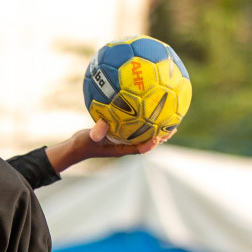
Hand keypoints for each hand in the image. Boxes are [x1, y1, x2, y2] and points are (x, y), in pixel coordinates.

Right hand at [47, 120, 168, 172]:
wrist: (77, 146)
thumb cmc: (82, 144)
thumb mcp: (88, 138)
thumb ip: (96, 132)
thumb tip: (103, 123)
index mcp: (121, 149)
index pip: (139, 149)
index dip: (150, 145)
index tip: (158, 138)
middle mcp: (126, 144)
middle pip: (148, 141)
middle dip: (161, 135)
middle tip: (173, 126)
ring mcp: (124, 139)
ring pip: (144, 133)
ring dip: (156, 126)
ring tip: (168, 115)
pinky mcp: (121, 133)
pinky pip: (135, 124)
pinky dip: (142, 116)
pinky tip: (145, 102)